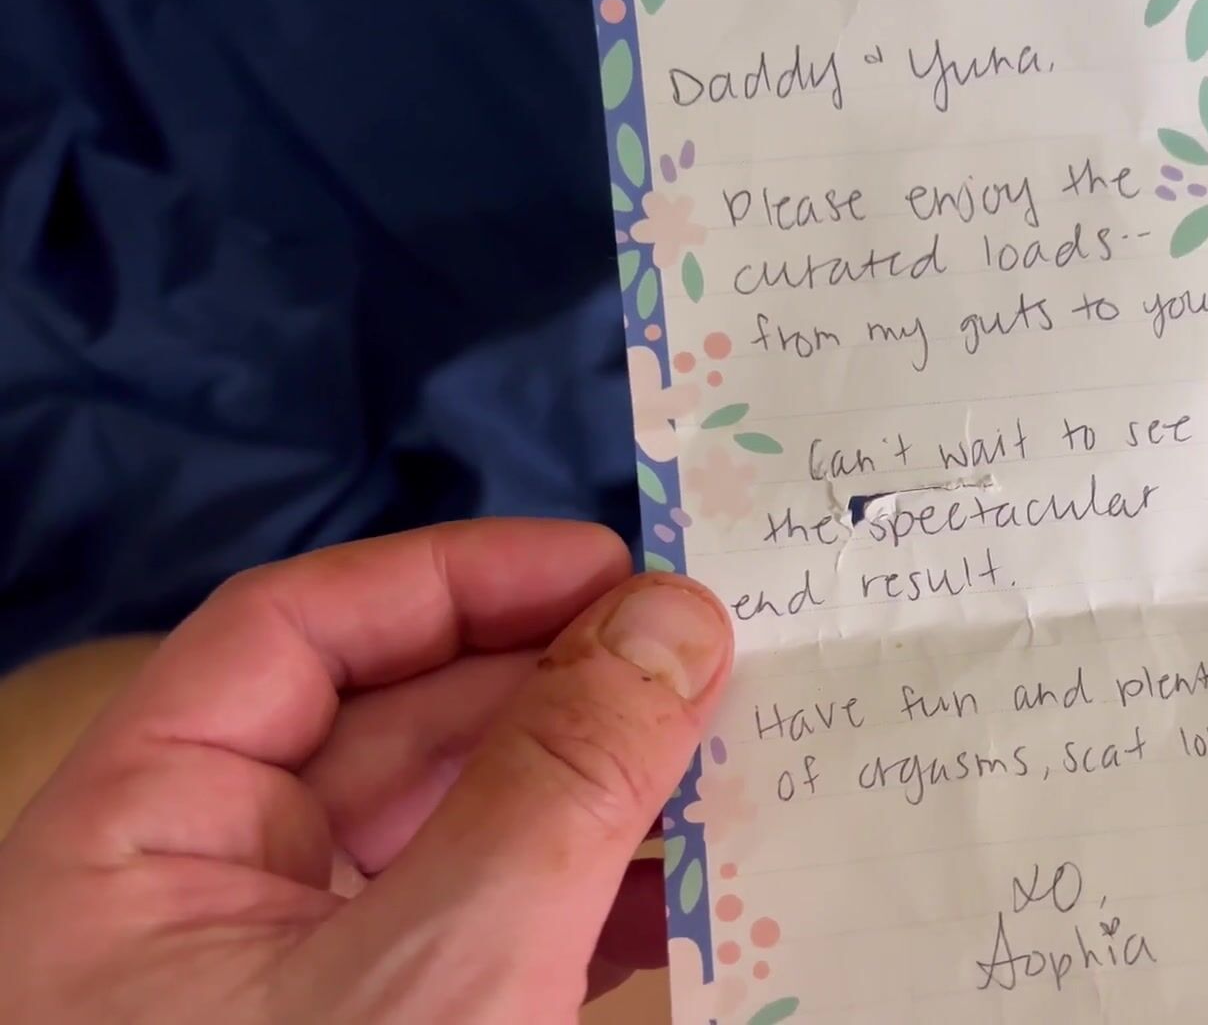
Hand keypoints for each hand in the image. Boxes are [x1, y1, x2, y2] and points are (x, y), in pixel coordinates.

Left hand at [0, 519, 733, 1023]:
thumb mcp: (445, 967)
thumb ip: (561, 779)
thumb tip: (677, 616)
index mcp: (136, 845)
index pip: (294, 637)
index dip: (456, 578)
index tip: (614, 566)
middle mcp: (204, 894)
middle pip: (394, 724)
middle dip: (559, 687)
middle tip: (710, 664)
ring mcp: (295, 980)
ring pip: (459, 829)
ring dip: (599, 794)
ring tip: (731, 767)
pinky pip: (491, 928)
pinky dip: (594, 903)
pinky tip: (698, 897)